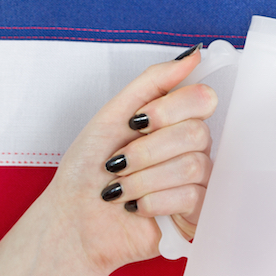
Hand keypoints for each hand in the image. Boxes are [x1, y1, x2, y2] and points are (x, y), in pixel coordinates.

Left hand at [43, 45, 216, 274]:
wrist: (73, 220)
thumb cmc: (87, 171)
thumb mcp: (113, 115)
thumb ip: (154, 82)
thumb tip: (193, 54)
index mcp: (176, 123)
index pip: (203, 99)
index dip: (168, 111)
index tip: (136, 123)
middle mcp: (193, 150)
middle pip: (197, 134)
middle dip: (146, 150)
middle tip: (119, 163)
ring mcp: (198, 183)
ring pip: (193, 166)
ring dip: (144, 179)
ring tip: (122, 190)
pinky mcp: (197, 215)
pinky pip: (191, 197)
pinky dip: (153, 202)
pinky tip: (136, 208)